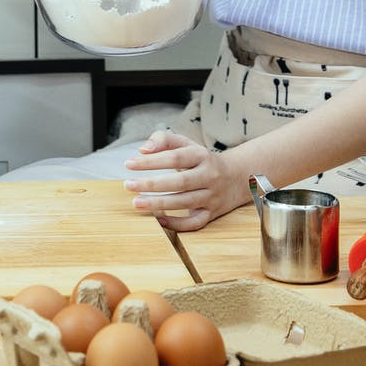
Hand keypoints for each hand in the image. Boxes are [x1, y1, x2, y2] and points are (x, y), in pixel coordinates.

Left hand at [122, 130, 251, 231]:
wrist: (237, 177)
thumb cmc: (201, 160)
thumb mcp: (187, 144)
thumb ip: (164, 140)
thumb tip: (143, 150)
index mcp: (201, 156)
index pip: (174, 157)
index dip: (151, 161)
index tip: (129, 164)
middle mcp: (209, 176)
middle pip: (180, 181)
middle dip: (152, 184)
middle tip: (128, 185)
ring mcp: (212, 196)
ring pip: (185, 202)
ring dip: (159, 204)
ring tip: (136, 202)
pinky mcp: (212, 213)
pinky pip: (194, 223)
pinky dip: (177, 224)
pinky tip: (158, 220)